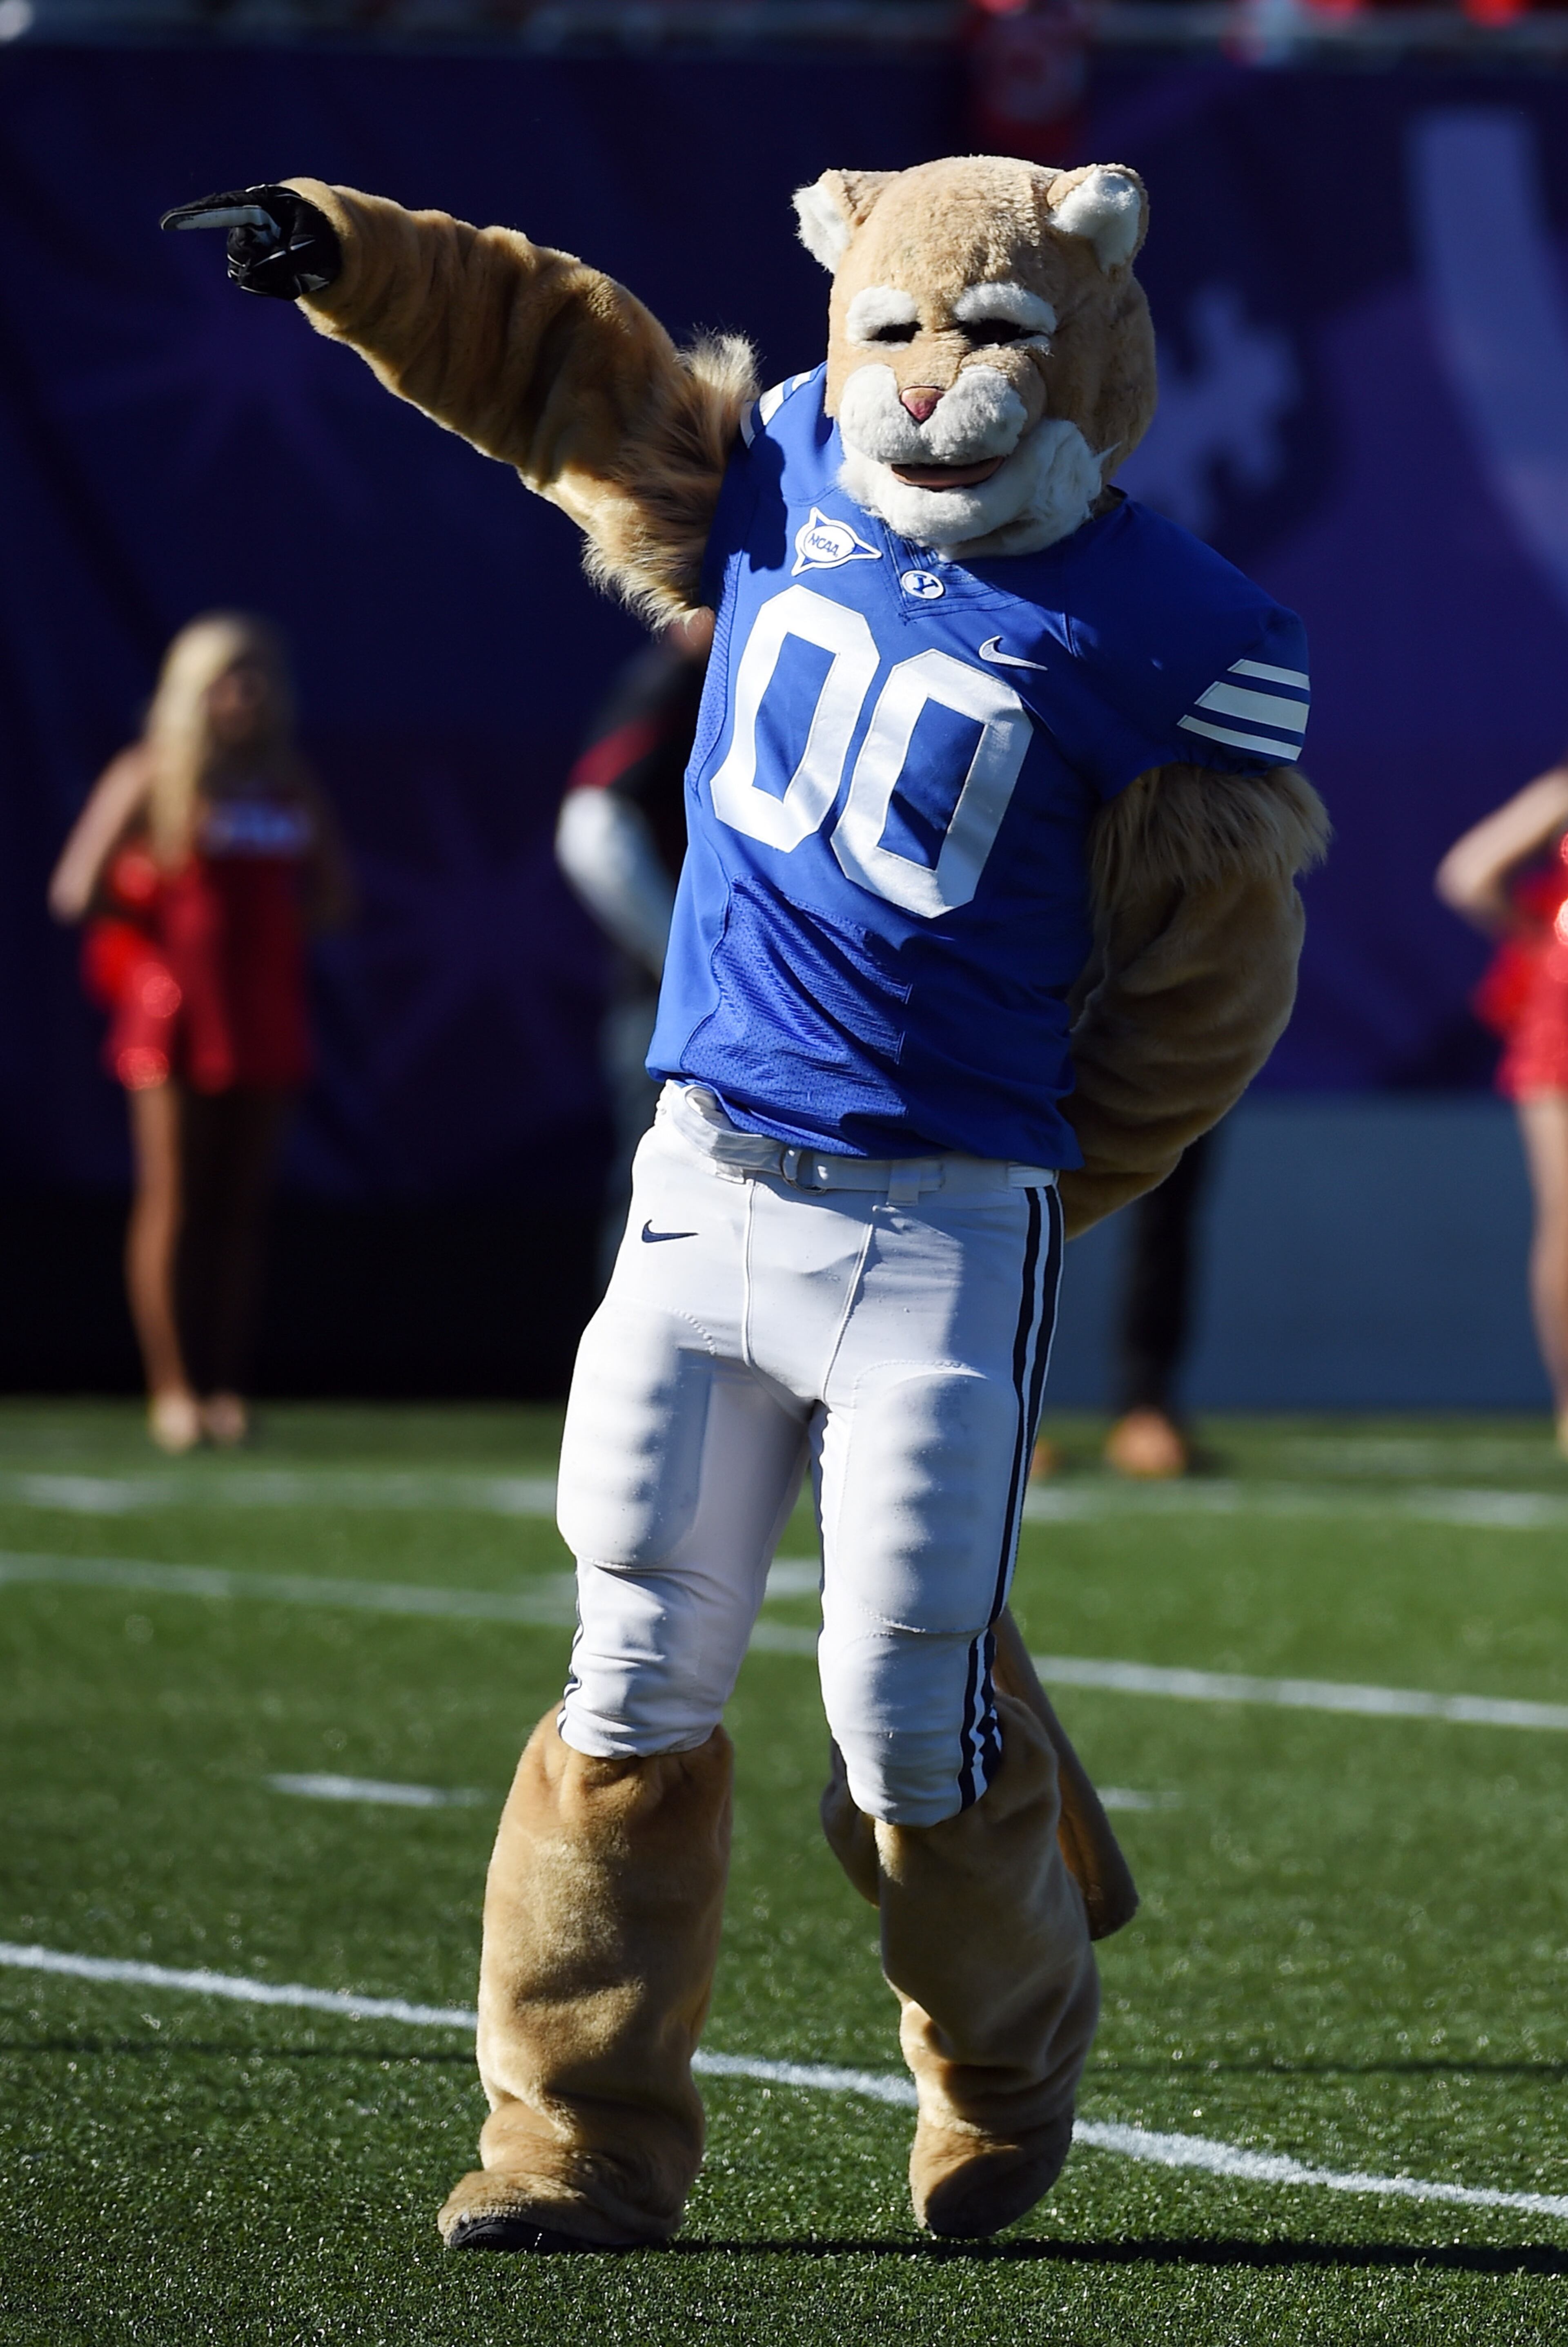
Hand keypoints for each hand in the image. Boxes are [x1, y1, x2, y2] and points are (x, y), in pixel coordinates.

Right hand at [160, 184, 340, 298]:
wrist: (328, 246)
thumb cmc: (322, 236)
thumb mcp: (314, 246)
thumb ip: (290, 258)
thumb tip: (258, 272)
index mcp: (259, 204)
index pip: (221, 207)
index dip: (195, 215)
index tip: (169, 223)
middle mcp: (246, 222)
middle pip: (237, 249)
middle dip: (260, 262)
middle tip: (292, 262)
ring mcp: (247, 244)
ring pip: (242, 270)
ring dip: (270, 278)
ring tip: (297, 271)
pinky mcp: (251, 264)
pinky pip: (251, 283)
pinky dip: (274, 287)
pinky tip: (290, 280)